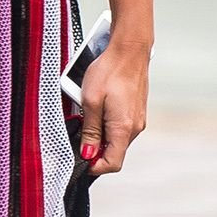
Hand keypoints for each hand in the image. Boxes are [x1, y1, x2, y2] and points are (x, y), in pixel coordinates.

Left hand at [78, 40, 149, 176]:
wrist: (129, 49)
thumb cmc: (110, 71)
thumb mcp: (90, 101)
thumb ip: (90, 130)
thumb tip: (88, 154)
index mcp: (124, 129)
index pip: (112, 164)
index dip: (94, 166)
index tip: (80, 158)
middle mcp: (135, 128)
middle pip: (114, 152)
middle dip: (95, 148)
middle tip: (79, 131)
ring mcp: (138, 119)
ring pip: (116, 138)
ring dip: (100, 133)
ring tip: (87, 113)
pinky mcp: (136, 110)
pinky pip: (120, 125)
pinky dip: (107, 123)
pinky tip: (98, 106)